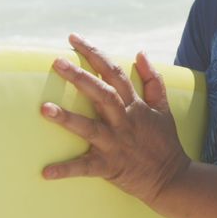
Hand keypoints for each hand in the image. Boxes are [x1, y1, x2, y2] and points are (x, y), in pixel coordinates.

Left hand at [41, 34, 189, 206]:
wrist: (171, 178)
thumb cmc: (164, 141)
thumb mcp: (163, 108)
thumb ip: (153, 80)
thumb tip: (140, 53)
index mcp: (135, 105)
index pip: (114, 72)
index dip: (94, 54)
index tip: (73, 39)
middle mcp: (124, 121)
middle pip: (101, 94)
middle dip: (79, 77)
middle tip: (57, 62)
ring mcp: (115, 143)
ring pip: (90, 128)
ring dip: (67, 118)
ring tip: (44, 108)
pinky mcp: (109, 166)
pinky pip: (85, 168)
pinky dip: (66, 169)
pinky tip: (46, 171)